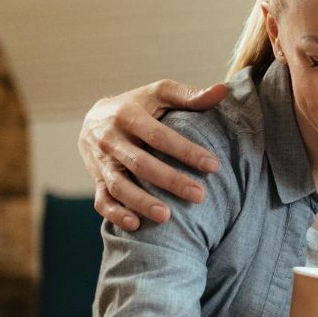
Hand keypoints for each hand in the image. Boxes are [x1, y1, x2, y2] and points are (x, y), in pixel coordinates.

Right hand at [80, 79, 228, 230]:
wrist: (94, 117)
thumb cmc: (138, 106)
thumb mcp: (159, 94)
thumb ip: (189, 95)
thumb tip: (223, 90)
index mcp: (128, 115)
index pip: (159, 136)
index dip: (186, 151)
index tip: (213, 166)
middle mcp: (111, 139)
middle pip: (141, 164)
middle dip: (170, 181)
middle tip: (199, 196)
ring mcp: (101, 162)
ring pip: (119, 185)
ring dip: (141, 202)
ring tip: (167, 217)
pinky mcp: (96, 179)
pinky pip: (102, 199)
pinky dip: (116, 214)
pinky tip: (136, 226)